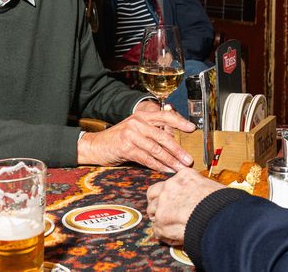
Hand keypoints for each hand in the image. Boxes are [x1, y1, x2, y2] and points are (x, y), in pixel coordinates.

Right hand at [77, 106, 194, 171]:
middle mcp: (137, 123)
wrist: (96, 145)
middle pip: (163, 136)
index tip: (192, 129)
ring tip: (180, 168)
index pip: (165, 116)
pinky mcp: (126, 147)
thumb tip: (172, 139)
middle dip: (178, 149)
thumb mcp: (134, 129)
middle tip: (188, 159)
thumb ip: (151, 130)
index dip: (180, 121)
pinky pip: (146, 158)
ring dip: (170, 160)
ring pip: (156, 149)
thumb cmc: (118, 139)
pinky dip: (158, 166)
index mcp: (142, 116)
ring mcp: (131, 135)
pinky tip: (166, 170)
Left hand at [146, 168, 225, 244]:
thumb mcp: (212, 186)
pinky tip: (175, 238)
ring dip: (160, 219)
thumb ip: (200, 189)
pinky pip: (157, 231)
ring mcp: (163, 205)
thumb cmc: (222, 204)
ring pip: (152, 211)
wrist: (220, 218)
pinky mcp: (161, 223)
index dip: (171, 193)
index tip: (175, 200)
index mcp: (183, 176)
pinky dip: (165, 236)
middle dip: (157, 203)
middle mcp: (170, 188)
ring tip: (171, 227)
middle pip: (153, 194)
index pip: (170, 182)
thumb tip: (203, 197)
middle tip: (166, 212)